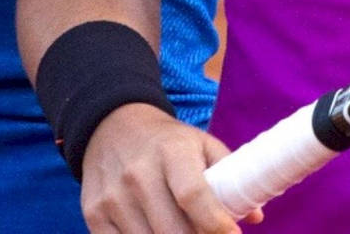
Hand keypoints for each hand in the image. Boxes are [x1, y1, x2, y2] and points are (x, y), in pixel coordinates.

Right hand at [80, 103, 259, 231]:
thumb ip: (229, 177)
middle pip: (173, 230)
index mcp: (171, 152)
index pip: (193, 195)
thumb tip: (255, 217)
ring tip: (186, 232)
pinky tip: (156, 233)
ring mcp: (113, 197)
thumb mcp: (200, 145)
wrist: (111, 127)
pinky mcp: (94, 214)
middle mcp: (138, 173)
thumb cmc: (166, 142)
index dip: (216, 223)